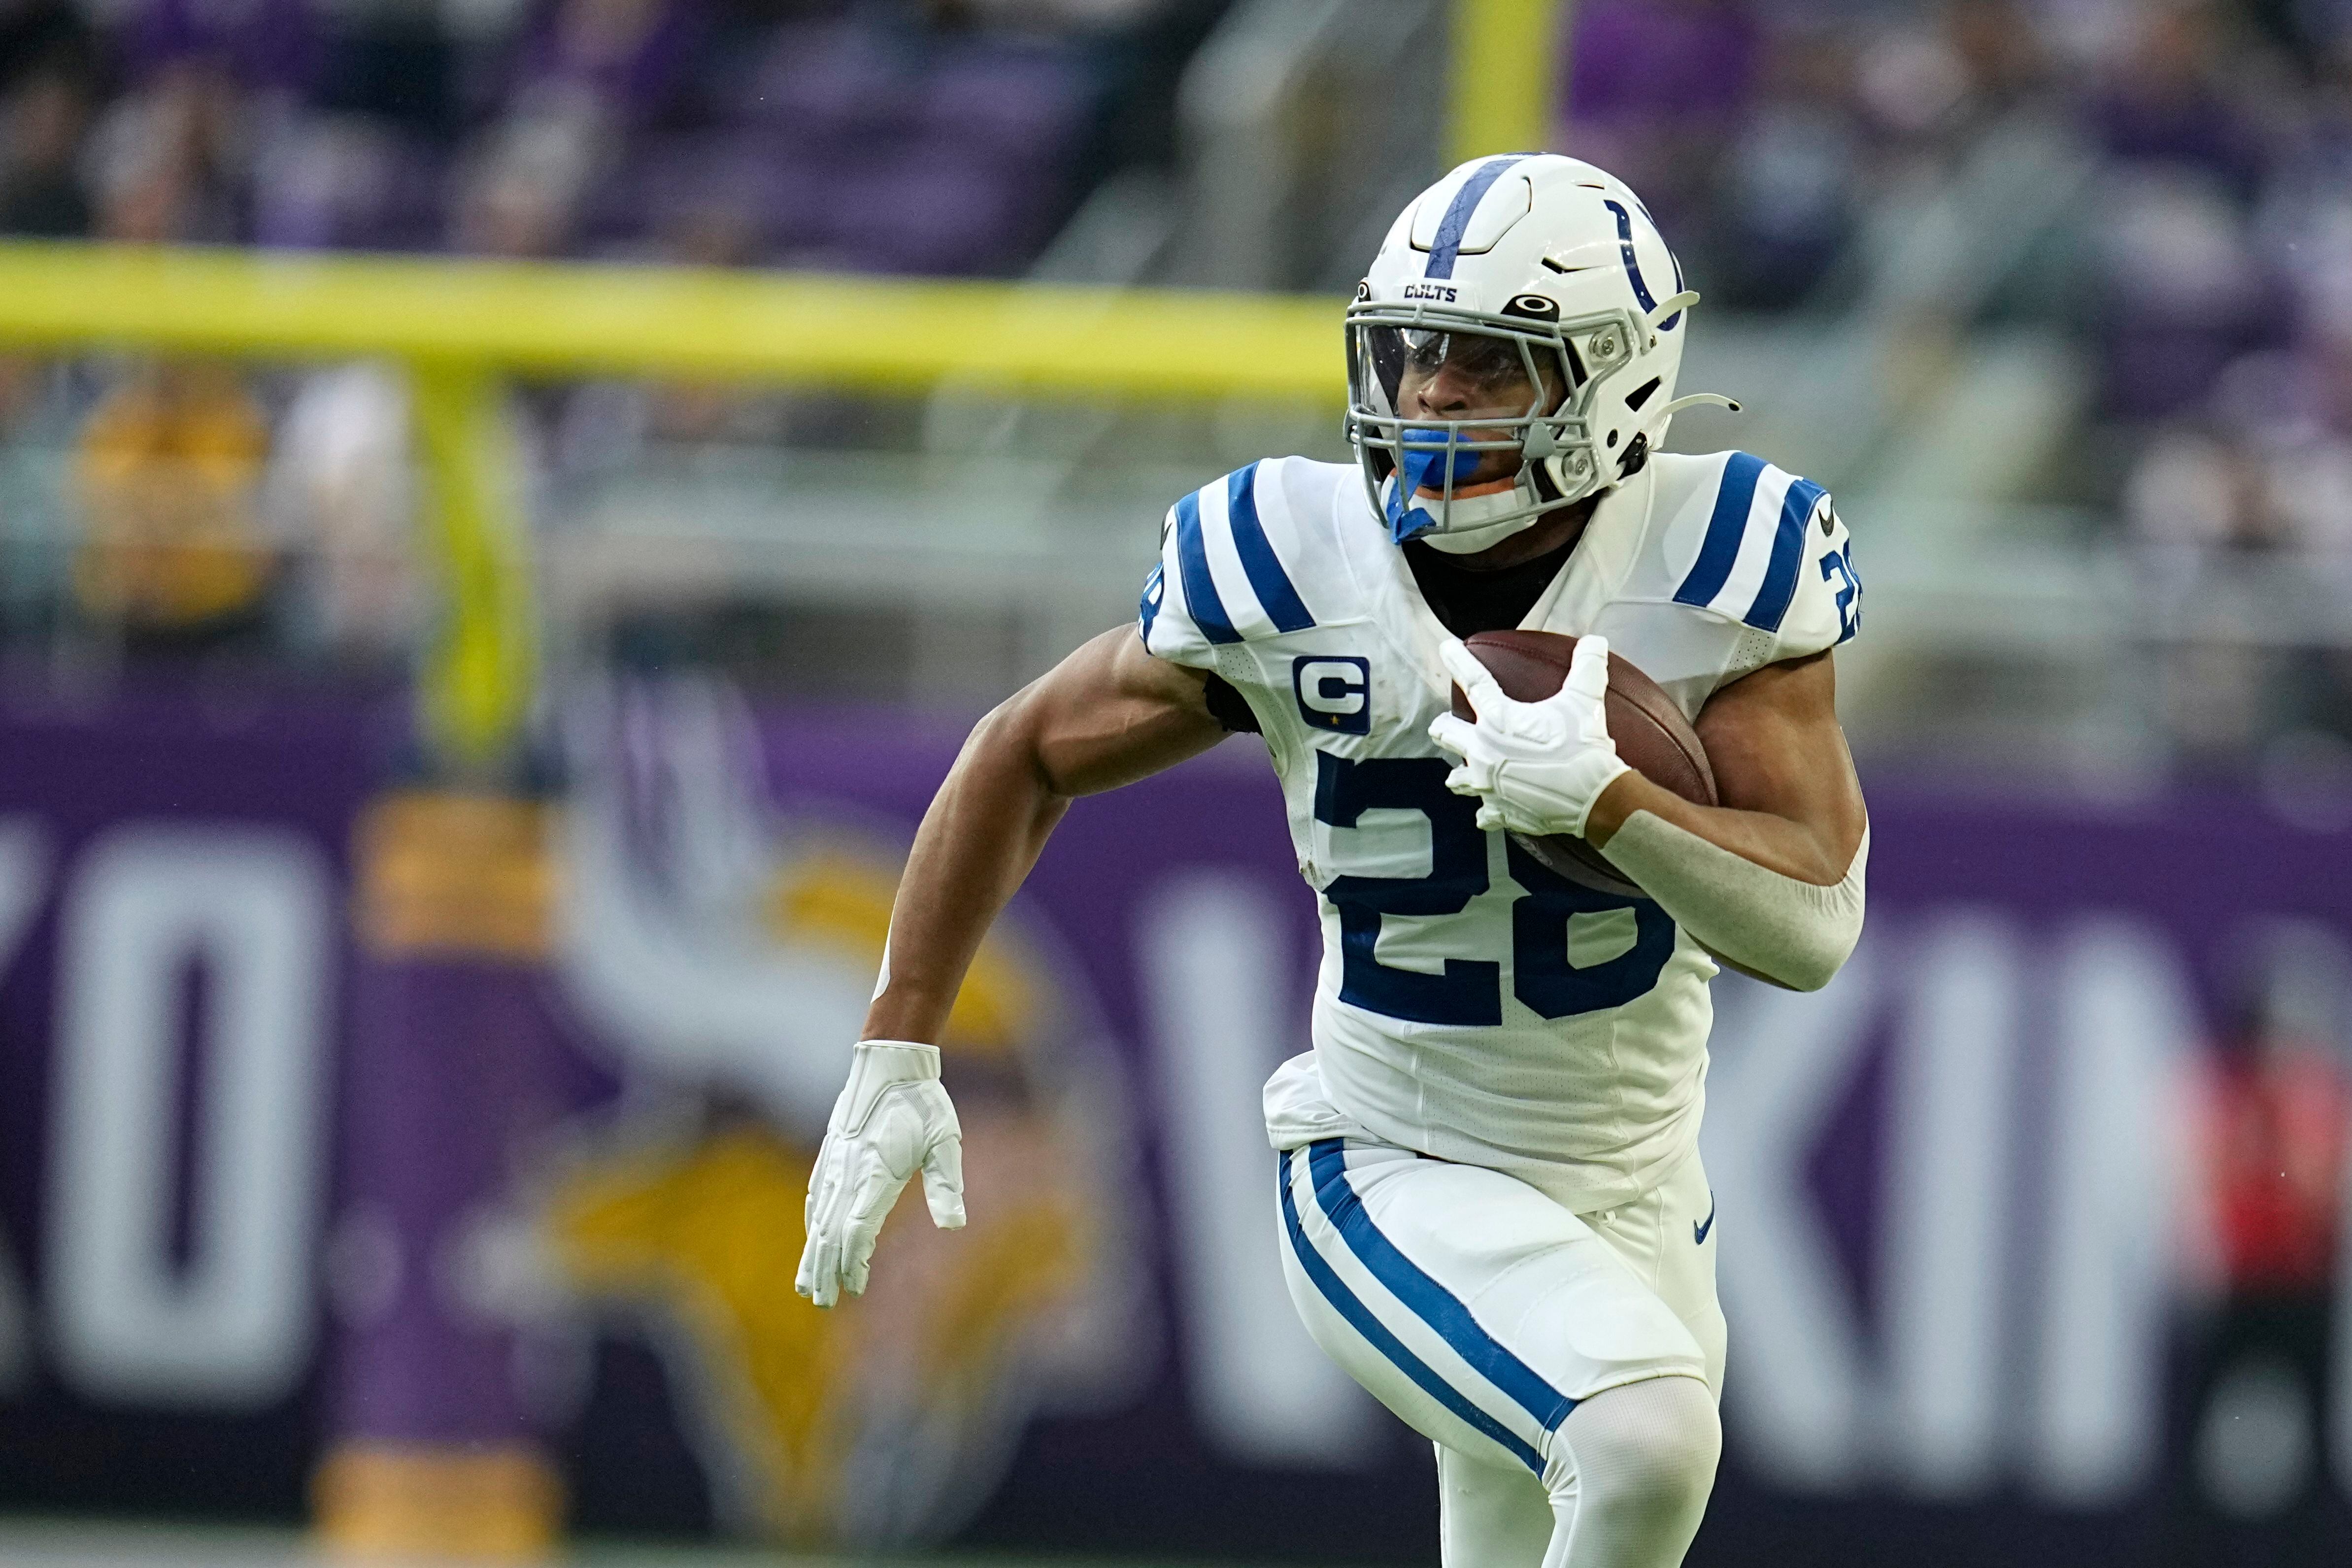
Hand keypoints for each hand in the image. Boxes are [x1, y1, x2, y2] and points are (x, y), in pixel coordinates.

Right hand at [795, 1040, 965, 1308]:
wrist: (890, 1062)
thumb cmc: (923, 1104)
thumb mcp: (945, 1142)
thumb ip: (946, 1185)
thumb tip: (954, 1225)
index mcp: (875, 1173)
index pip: (857, 1229)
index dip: (853, 1261)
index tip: (856, 1287)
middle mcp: (848, 1172)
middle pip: (829, 1231)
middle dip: (825, 1268)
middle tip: (823, 1301)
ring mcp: (835, 1162)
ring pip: (817, 1216)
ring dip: (812, 1251)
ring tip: (807, 1283)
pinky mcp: (830, 1152)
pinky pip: (815, 1194)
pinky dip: (812, 1220)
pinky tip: (812, 1236)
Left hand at [1427, 636, 1630, 837]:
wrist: (1593, 796)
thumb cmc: (1584, 745)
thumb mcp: (1586, 699)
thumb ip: (1587, 666)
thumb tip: (1594, 640)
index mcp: (1498, 720)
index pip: (1474, 681)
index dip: (1458, 662)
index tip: (1445, 648)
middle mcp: (1483, 751)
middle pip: (1447, 734)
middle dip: (1446, 728)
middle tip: (1446, 725)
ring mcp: (1487, 785)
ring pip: (1457, 778)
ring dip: (1459, 772)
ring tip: (1462, 771)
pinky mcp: (1498, 812)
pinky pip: (1483, 813)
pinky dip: (1486, 810)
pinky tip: (1487, 809)